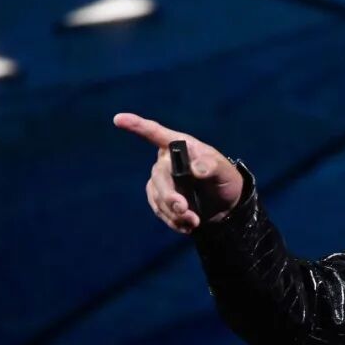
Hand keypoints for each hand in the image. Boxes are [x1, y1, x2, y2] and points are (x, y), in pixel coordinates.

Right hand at [114, 112, 243, 234]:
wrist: (226, 207)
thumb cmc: (225, 180)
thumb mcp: (225, 172)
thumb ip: (212, 167)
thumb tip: (195, 168)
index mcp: (182, 146)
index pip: (157, 133)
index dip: (137, 126)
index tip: (118, 118)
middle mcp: (167, 160)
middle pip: (159, 176)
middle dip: (170, 196)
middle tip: (184, 210)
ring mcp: (161, 180)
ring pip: (157, 196)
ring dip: (175, 212)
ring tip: (194, 221)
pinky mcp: (159, 197)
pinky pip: (159, 210)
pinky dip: (173, 220)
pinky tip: (187, 226)